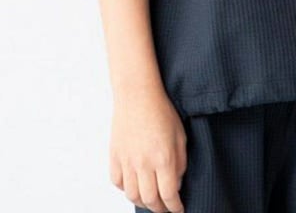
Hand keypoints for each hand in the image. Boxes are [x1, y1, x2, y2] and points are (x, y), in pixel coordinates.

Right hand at [109, 86, 186, 212]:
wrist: (137, 94)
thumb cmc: (161, 110)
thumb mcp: (180, 136)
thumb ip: (180, 163)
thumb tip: (176, 184)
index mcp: (163, 158)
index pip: (169, 195)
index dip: (175, 207)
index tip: (179, 209)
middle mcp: (143, 163)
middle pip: (150, 200)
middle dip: (160, 209)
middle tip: (165, 208)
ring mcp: (127, 160)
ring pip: (132, 195)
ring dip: (142, 201)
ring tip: (150, 199)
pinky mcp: (114, 155)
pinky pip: (117, 182)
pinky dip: (125, 189)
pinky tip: (134, 184)